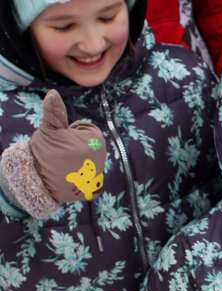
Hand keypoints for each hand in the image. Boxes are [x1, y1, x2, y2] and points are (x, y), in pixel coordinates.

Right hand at [0, 90, 106, 218]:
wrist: (40, 184)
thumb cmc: (45, 153)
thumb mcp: (49, 130)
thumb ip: (54, 112)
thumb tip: (53, 93)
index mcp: (96, 139)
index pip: (83, 127)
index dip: (68, 131)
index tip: (61, 141)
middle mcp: (103, 156)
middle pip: (86, 142)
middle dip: (73, 144)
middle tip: (60, 153)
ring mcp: (99, 173)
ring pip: (85, 157)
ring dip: (75, 159)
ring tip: (63, 164)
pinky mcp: (94, 187)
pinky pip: (87, 174)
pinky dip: (78, 175)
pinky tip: (68, 177)